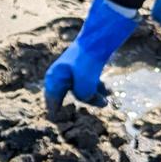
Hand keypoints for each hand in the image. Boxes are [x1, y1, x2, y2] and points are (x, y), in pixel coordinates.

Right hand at [44, 0, 139, 115]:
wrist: (99, 35)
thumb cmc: (88, 59)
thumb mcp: (85, 84)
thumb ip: (86, 97)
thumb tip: (98, 101)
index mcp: (54, 80)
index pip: (52, 105)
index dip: (59, 117)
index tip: (65, 125)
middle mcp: (60, 76)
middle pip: (68, 98)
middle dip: (82, 104)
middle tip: (89, 111)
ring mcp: (71, 71)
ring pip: (81, 90)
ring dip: (93, 96)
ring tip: (106, 100)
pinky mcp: (83, 67)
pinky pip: (88, 82)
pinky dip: (97, 87)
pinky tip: (108, 91)